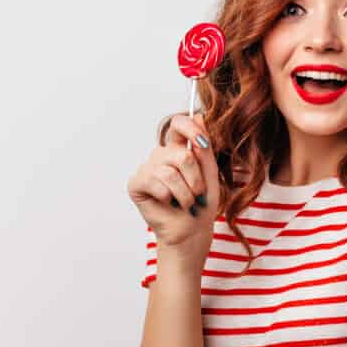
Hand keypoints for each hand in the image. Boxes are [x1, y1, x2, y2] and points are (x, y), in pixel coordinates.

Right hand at [127, 112, 218, 252]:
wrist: (191, 231)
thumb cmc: (202, 204)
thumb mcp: (210, 173)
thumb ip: (204, 147)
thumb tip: (198, 115)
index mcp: (179, 150)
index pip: (179, 124)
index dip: (190, 129)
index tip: (202, 144)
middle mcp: (162, 156)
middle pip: (182, 155)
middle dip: (195, 180)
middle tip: (197, 195)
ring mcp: (148, 168)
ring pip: (170, 172)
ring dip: (184, 194)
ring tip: (186, 203)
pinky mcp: (137, 183)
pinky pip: (154, 182)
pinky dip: (167, 197)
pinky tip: (167, 203)